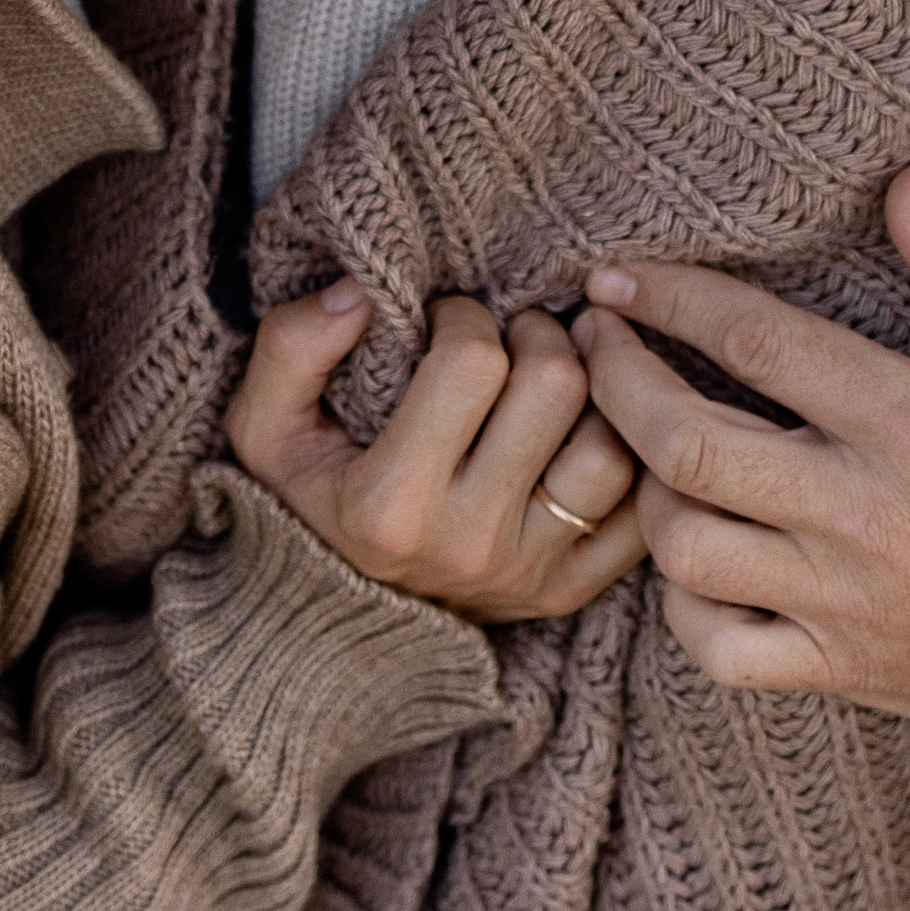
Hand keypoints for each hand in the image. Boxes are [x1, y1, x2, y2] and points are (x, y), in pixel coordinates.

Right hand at [226, 287, 644, 622]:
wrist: (335, 619)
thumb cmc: (311, 494)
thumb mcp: (266, 426)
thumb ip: (292, 347)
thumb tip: (360, 292)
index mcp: (392, 504)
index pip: (473, 362)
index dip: (465, 316)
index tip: (449, 321)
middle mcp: (469, 545)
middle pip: (557, 390)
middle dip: (541, 335)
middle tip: (515, 333)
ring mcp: (530, 573)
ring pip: (614, 445)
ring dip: (597, 389)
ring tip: (560, 370)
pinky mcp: (575, 589)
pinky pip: (643, 507)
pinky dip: (632, 455)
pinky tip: (595, 425)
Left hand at [573, 168, 909, 738]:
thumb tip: (908, 181)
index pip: (757, 342)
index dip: (671, 299)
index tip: (618, 276)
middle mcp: (864, 517)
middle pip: (687, 444)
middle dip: (616, 380)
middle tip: (591, 340)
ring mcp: (845, 604)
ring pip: (685, 549)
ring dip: (640, 488)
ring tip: (637, 438)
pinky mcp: (842, 671)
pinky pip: (720, 649)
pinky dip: (679, 604)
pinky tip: (688, 554)